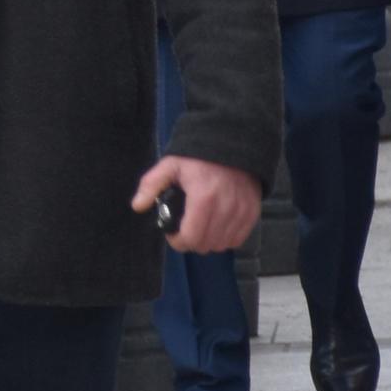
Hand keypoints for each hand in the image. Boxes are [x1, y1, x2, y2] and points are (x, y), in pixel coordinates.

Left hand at [133, 155, 263, 255]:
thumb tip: (137, 206)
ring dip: (208, 241)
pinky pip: (237, 239)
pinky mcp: (252, 213)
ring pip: (222, 245)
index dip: (178, 242)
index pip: (191, 238)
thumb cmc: (198, 157)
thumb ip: (151, 185)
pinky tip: (217, 227)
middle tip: (185, 230)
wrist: (232, 144)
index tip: (173, 234)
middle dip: (191, 242)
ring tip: (200, 228)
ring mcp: (241, 212)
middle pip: (206, 245)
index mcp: (203, 198)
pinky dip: (225, 238)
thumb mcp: (170, 165)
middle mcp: (225, 208)